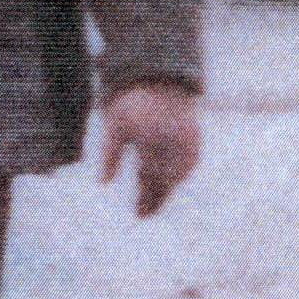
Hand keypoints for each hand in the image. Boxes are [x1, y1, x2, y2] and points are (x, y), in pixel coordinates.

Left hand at [98, 83, 199, 217]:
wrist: (159, 81)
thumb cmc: (131, 105)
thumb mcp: (115, 126)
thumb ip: (110, 154)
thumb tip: (103, 184)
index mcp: (151, 136)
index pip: (149, 175)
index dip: (144, 197)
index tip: (138, 216)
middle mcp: (172, 139)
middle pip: (165, 179)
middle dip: (155, 199)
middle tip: (144, 217)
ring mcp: (187, 140)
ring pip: (178, 175)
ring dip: (165, 190)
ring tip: (152, 205)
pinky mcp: (195, 140)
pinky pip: (187, 166)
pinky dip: (176, 177)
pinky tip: (164, 185)